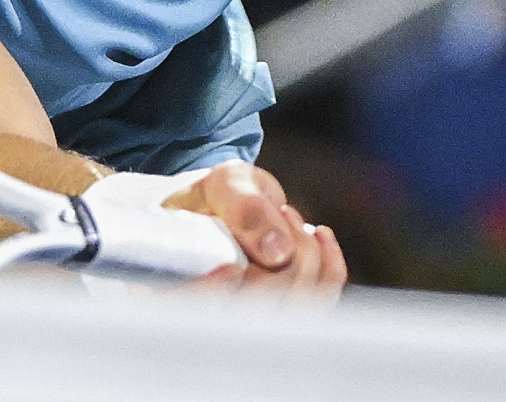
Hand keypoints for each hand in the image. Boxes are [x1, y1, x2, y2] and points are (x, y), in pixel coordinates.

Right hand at [163, 161, 346, 299]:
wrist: (232, 204)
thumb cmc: (216, 195)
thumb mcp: (222, 186)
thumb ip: (243, 209)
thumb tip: (278, 251)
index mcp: (176, 288)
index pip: (190, 313)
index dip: (210, 297)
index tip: (230, 267)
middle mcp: (215, 315)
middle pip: (255, 311)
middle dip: (281, 259)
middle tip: (279, 212)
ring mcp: (253, 319)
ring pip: (294, 309)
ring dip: (306, 257)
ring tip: (287, 217)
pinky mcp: (288, 313)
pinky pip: (321, 301)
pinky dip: (329, 266)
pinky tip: (318, 235)